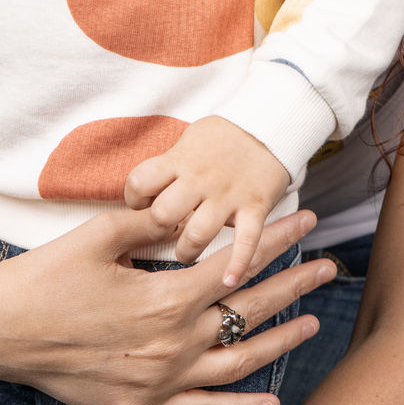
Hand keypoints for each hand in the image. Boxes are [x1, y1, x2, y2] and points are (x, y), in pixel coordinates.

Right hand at [0, 208, 333, 404]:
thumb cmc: (48, 275)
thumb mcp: (101, 234)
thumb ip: (154, 222)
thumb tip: (196, 204)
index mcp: (165, 299)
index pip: (239, 265)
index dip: (276, 239)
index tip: (306, 219)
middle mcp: (172, 346)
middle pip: (250, 313)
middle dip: (295, 286)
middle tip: (329, 267)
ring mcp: (159, 382)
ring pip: (238, 364)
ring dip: (280, 341)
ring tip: (313, 321)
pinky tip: (268, 398)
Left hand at [124, 116, 291, 287]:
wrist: (268, 124)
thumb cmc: (222, 137)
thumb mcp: (189, 140)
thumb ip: (169, 167)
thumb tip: (145, 193)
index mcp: (180, 160)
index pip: (139, 182)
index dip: (135, 198)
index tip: (143, 204)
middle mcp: (200, 179)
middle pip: (163, 213)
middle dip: (157, 230)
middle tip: (163, 233)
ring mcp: (228, 194)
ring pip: (197, 234)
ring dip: (187, 252)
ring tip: (187, 253)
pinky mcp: (255, 206)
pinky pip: (246, 241)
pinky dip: (238, 264)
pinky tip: (228, 280)